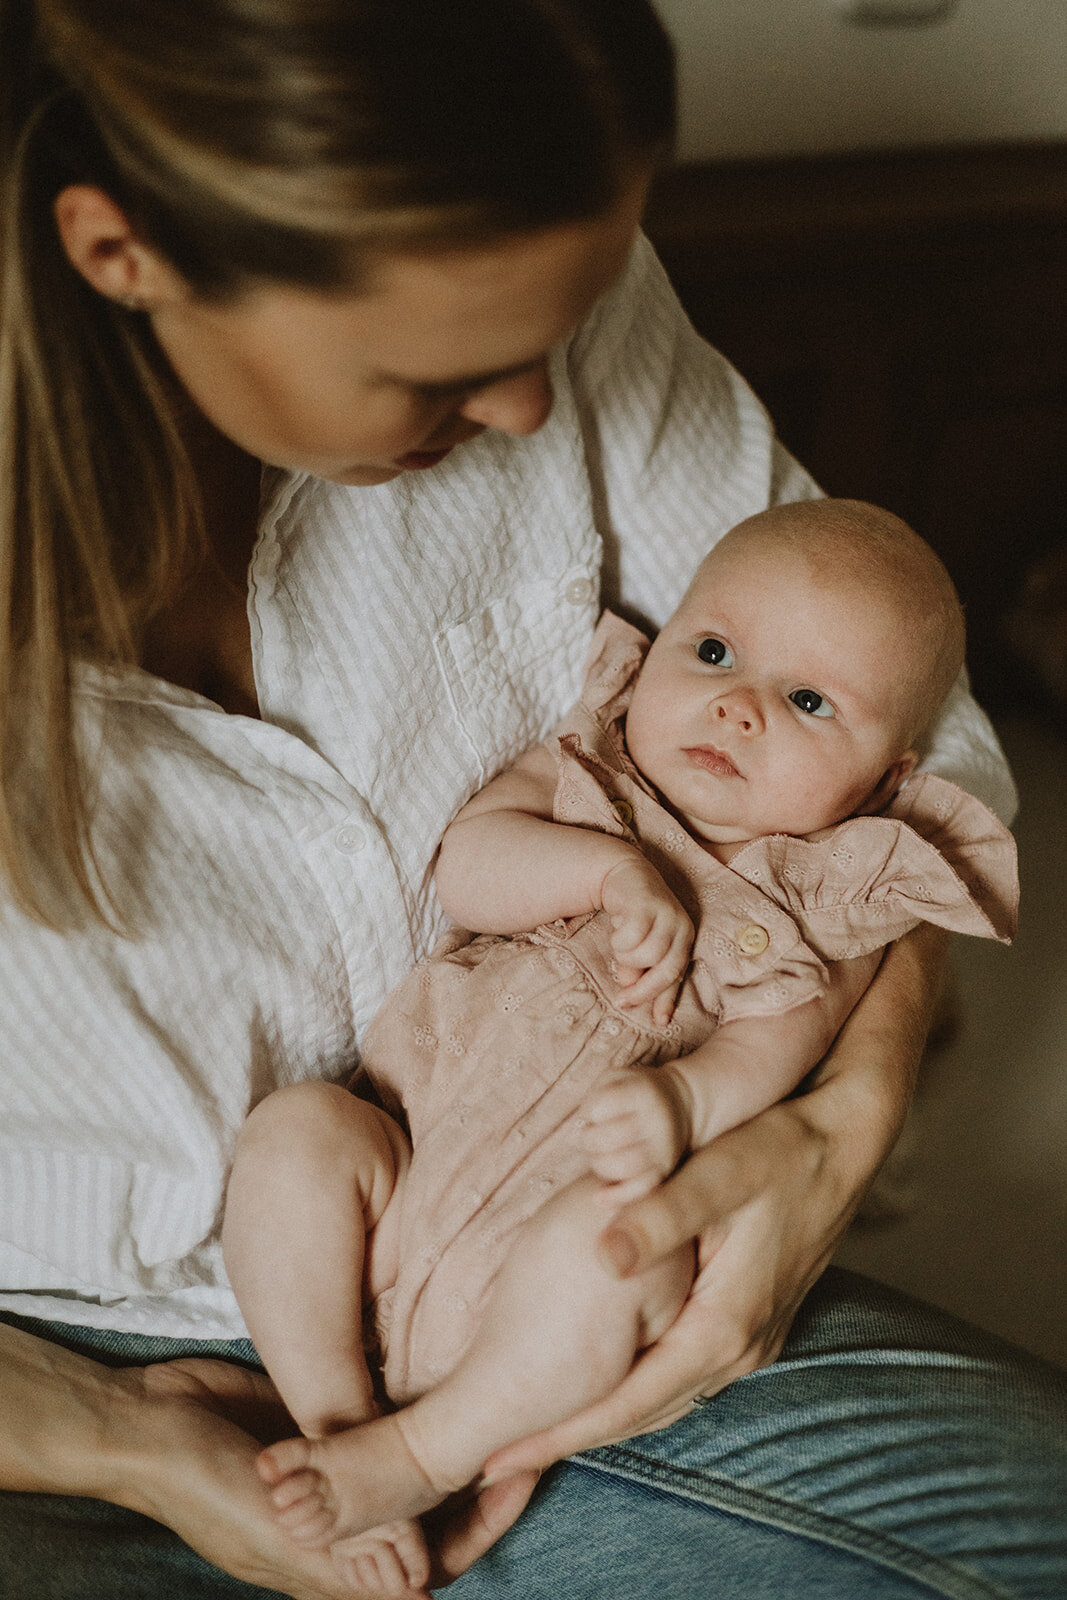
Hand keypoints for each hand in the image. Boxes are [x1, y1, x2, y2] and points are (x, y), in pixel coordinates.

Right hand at [117, 1359, 537, 1597]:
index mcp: (337, 1564)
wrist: (145, 1423)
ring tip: (496, 1389)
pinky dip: (408, 1407)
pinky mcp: (323, 1420)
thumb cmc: (202, 1484)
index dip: (479, 1526)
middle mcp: (348, 1520)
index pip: (431, 1562)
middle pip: (433, 1508)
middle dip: (477, 1474)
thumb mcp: (277, 1529)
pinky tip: (442, 1366)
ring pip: (411, 1462)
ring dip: (447, 1437)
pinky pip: (379, 1421)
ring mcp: (338, 1469)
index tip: (523, 1473)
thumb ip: (346, 1552)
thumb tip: (422, 1586)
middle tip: (526, 1419)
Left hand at [481, 929, 940, 1474]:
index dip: (563, 1433)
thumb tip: (603, 1254)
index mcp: (725, 1324)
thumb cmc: (781, 1148)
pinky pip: (685, 1376)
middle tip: (501, 1463)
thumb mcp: (719, 1172)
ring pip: (666, 1399)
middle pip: (644, 1415)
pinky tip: (606, 1381)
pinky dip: (638, 1390)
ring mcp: (754, 1340)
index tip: (503, 1458)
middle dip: (572, 1438)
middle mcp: (742, 1348)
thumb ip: (662, 1214)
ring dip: (606, 1419)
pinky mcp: (754, 1323)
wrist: (849, 1140)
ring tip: (539, 1432)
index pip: (630, 1402)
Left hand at [578, 1066, 690, 1198]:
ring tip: (599, 1155)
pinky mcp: (664, 1172)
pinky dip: (616, 1197)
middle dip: (588, 1140)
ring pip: (620, 1167)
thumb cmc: (636, 1092)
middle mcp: (656, 1121)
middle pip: (606, 1139)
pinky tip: (599, 1198)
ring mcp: (662, 1149)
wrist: (680, 1105)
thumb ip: (595, 1095)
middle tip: (591, 1137)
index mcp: (643, 1092)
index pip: (600, 1106)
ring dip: (598, 1164)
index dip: (588, 1112)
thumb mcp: (617, 1077)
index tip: (594, 1113)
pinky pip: (639, 1190)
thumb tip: (581, 1128)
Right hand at [599, 856, 693, 1023]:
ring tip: (619, 949)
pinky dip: (619, 941)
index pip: (678, 975)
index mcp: (684, 939)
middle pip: (666, 969)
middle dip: (643, 991)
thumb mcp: (641, 945)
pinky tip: (616, 930)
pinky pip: (631, 937)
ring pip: (647, 955)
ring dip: (627, 959)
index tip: (659, 1022)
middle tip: (621, 1001)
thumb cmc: (634, 915)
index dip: (667, 1000)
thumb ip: (641, 969)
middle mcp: (681, 927)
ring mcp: (667, 914)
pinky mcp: (647, 903)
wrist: (623, 874)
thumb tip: (630, 991)